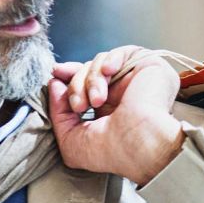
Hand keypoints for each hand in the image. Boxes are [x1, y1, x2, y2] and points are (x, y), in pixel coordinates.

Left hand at [48, 46, 184, 184]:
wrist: (141, 144)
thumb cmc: (112, 151)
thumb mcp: (71, 140)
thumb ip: (57, 114)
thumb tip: (54, 83)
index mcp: (109, 110)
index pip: (84, 84)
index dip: (68, 77)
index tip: (54, 75)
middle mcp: (123, 94)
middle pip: (87, 72)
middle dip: (75, 85)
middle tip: (78, 106)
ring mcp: (136, 80)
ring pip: (101, 62)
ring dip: (91, 79)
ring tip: (96, 100)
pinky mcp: (149, 66)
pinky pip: (124, 51)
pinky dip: (110, 59)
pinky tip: (109, 73)